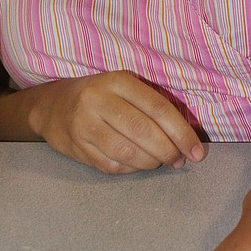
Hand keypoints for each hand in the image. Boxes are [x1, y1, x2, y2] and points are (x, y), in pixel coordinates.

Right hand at [22, 70, 205, 173]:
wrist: (53, 105)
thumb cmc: (102, 95)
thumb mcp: (125, 87)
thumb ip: (152, 104)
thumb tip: (187, 134)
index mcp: (118, 81)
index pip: (157, 108)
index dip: (181, 132)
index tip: (196, 150)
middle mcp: (98, 100)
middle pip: (142, 131)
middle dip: (168, 150)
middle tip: (180, 160)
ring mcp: (84, 125)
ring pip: (126, 152)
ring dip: (151, 162)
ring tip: (162, 162)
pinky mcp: (76, 147)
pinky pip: (111, 166)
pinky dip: (132, 170)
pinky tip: (140, 165)